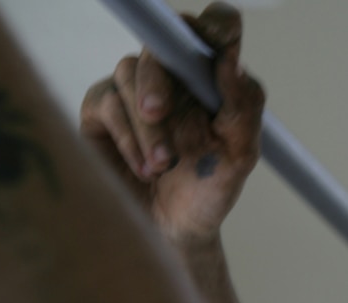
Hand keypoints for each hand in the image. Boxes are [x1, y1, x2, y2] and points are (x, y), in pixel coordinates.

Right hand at [80, 2, 264, 246]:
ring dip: (146, 126)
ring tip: (161, 167)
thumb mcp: (239, 156)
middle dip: (157, 79)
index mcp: (211, 77)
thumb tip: (232, 61)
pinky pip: (106, 102)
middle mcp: (173, 74)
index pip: (216, 29)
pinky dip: (127, 138)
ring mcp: (135, 88)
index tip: (220, 39)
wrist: (175, 231)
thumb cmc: (210, 191)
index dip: (217, 25)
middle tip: (158, 114)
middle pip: (160, 42)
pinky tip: (143, 169)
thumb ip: (244, 108)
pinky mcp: (102, 109)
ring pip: (128, 73)